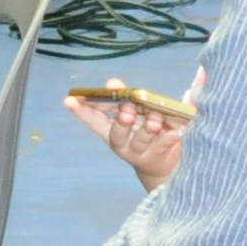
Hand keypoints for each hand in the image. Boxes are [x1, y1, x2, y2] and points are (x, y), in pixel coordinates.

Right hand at [67, 93, 187, 192]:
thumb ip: (125, 99)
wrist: (164, 164)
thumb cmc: (146, 131)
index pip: (94, 120)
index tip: (70, 99)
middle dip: (121, 121)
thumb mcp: (135, 114)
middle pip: (117, 134)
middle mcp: (123, 144)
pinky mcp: (158, 157)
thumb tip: (113, 81)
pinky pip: (164, 146)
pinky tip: (176, 130)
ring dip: (148, 127)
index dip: (82, 111)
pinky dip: (170, 137)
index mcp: (113, 130)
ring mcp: (140, 153)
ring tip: (155, 119)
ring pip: (141, 140)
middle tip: (126, 110)